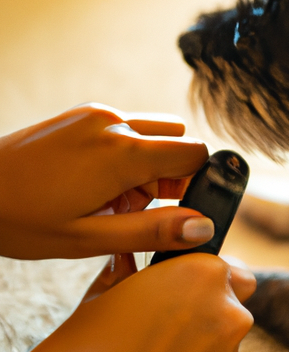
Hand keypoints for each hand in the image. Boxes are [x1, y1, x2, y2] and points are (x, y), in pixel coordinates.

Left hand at [0, 103, 212, 259]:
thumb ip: (152, 230)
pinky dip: (129, 153)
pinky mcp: (85, 114)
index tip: (174, 206)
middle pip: (178, 140)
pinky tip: (98, 179)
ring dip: (150, 163)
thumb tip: (203, 226)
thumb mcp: (90, 238)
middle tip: (136, 206)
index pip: (194, 152)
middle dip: (171, 174)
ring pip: (155, 133)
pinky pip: (129, 129)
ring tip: (113, 194)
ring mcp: (98, 114)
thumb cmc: (22, 219)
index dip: (195, 182)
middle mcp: (114, 123)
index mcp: (121, 153)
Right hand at [0, 254, 255, 351]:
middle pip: (232, 303)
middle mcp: (229, 312)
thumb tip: (124, 257)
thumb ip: (125, 271)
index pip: (222, 268)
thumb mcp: (102, 298)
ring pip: (225, 343)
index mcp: (203, 274)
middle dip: (210, 310)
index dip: (200, 280)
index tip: (180, 292)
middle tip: (169, 327)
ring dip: (202, 347)